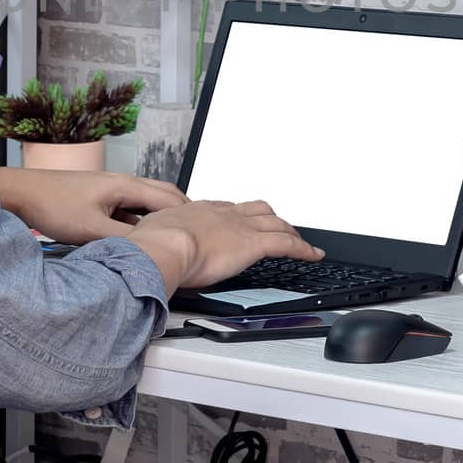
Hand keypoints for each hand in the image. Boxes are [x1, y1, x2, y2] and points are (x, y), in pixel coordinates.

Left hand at [0, 168, 183, 244]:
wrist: (23, 192)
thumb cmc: (53, 205)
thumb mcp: (91, 230)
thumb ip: (123, 240)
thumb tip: (148, 251)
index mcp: (125, 186)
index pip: (169, 198)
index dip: (188, 215)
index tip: (203, 230)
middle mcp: (121, 182)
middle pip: (162, 195)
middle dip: (180, 212)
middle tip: (196, 230)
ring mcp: (110, 189)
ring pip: (144, 201)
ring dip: (159, 216)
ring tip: (173, 235)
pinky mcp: (99, 197)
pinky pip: (129, 207)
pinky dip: (140, 219)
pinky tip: (139, 235)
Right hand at [126, 199, 322, 293]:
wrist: (164, 245)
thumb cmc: (153, 243)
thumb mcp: (152, 233)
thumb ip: (157, 237)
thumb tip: (149, 245)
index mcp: (199, 209)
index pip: (225, 209)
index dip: (236, 216)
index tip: (239, 222)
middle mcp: (223, 213)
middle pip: (256, 209)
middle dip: (268, 217)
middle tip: (276, 225)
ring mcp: (241, 226)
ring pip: (275, 222)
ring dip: (288, 230)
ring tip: (298, 239)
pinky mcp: (255, 243)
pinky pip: (287, 243)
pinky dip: (303, 247)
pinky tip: (313, 254)